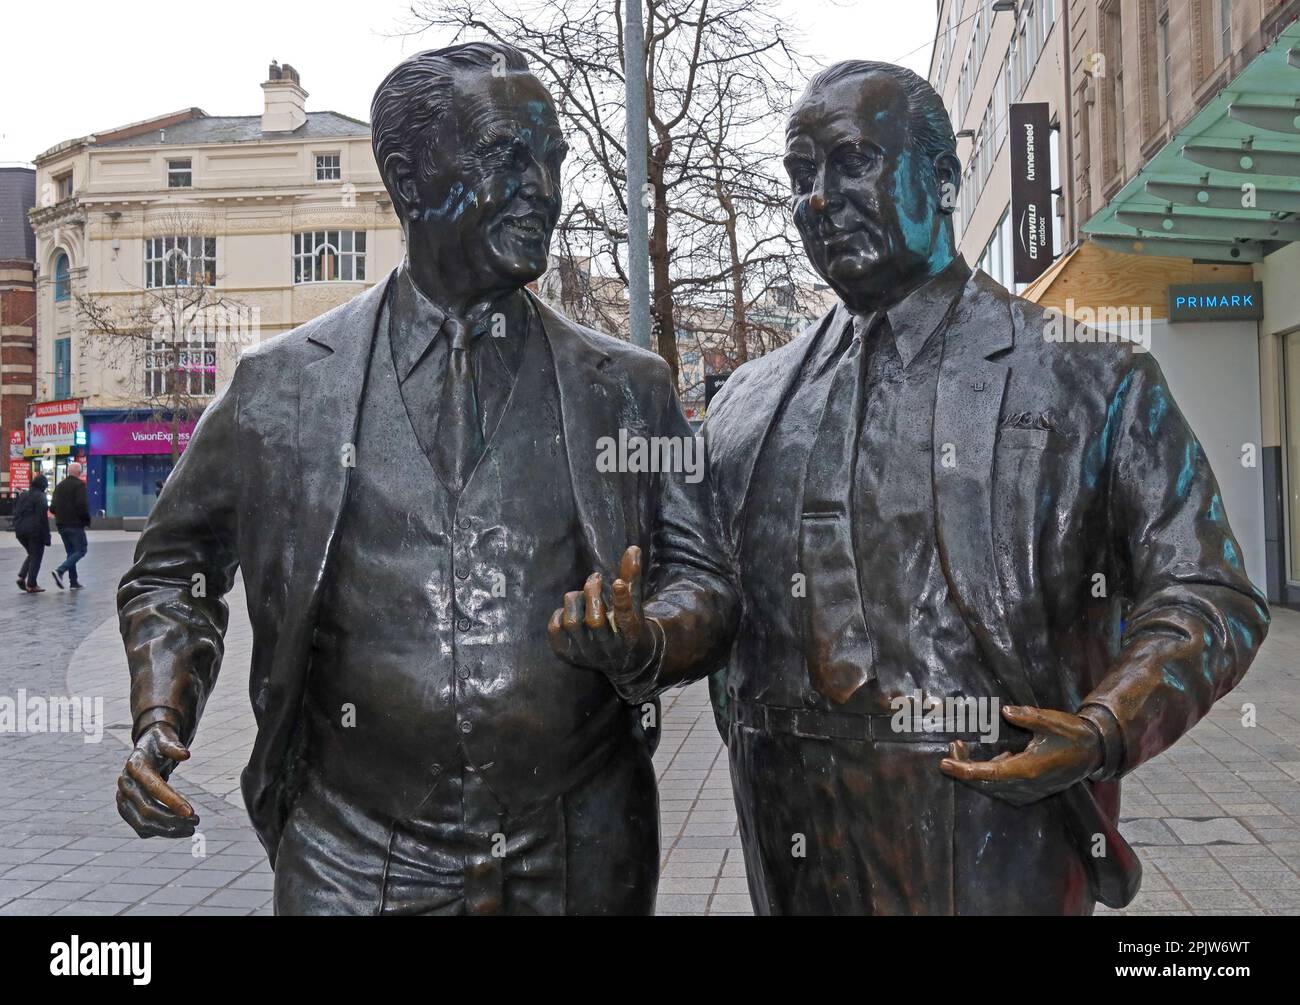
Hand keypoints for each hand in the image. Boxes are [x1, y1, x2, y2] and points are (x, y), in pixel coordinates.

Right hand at [116, 722, 199, 837]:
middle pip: (147, 809)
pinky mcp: (125, 809)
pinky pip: (141, 828)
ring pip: (142, 823)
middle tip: (197, 821)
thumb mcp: (165, 738)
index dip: (172, 800)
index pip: (153, 787)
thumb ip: (173, 746)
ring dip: (167, 830)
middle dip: (173, 818)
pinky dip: (159, 831)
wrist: (144, 749)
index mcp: (135, 766)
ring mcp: (122, 799)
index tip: (192, 812)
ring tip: (191, 829)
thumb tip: (186, 755)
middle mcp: (125, 784)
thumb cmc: (158, 742)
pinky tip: (178, 829)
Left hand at [548, 546, 659, 697]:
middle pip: (594, 621)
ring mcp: (587, 654)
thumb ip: (633, 577)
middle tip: (596, 579)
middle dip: (592, 593)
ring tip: (581, 595)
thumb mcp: (636, 603)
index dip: (621, 601)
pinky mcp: (570, 655)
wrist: (625, 661)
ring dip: (575, 600)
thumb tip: (633, 548)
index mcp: (629, 636)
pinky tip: (569, 609)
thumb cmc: (629, 625)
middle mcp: (608, 649)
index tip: (618, 582)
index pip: (625, 619)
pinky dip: (559, 614)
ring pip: (573, 623)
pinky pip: (556, 631)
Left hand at [938, 705, 1102, 805]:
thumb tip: (1005, 712)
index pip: (989, 773)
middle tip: (954, 746)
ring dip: (976, 770)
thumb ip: (1029, 717)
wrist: (1093, 753)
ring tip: (963, 748)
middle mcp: (1026, 784)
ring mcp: (1029, 791)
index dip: (965, 769)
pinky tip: (993, 757)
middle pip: (986, 782)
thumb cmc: (1072, 735)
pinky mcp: (1031, 790)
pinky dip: (990, 774)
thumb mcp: (1052, 721)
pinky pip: (1003, 787)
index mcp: (1029, 769)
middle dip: (965, 766)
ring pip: (993, 786)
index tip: (945, 763)